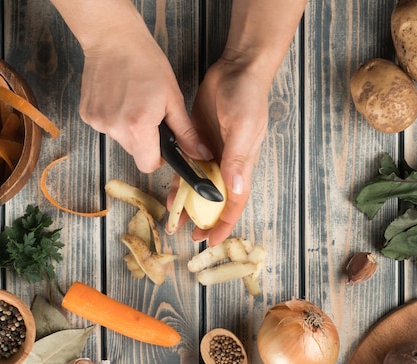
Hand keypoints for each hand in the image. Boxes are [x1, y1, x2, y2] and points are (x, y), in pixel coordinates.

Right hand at [77, 29, 203, 172]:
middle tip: (150, 113)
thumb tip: (200, 154)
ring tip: (135, 101)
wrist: (114, 39)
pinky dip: (115, 119)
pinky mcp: (87, 114)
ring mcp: (98, 122)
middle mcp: (114, 128)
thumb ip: (186, 132)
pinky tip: (119, 98)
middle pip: (135, 153)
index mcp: (138, 126)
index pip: (149, 165)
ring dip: (130, 129)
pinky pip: (107, 127)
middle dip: (146, 140)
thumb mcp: (173, 99)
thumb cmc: (146, 63)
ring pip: (121, 140)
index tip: (163, 143)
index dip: (159, 157)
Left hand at [184, 56, 271, 244]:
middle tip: (192, 236)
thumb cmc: (246, 96)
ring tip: (176, 221)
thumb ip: (236, 159)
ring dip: (190, 205)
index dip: (225, 223)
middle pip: (217, 200)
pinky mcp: (199, 141)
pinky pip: (188, 167)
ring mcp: (213, 153)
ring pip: (200, 187)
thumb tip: (234, 190)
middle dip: (206, 220)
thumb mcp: (242, 127)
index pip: (235, 201)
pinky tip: (170, 193)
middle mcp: (228, 163)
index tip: (213, 240)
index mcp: (242, 164)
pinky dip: (180, 182)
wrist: (237, 69)